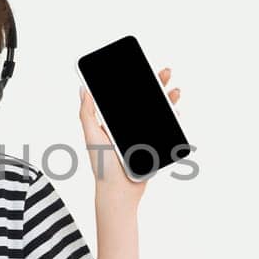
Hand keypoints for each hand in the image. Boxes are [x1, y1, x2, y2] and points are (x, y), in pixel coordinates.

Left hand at [79, 67, 181, 204]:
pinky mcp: (153, 145)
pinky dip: (172, 117)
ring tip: (175, 90)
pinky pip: (165, 128)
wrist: (120, 191)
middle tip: (165, 72)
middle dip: (156, 84)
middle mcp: (127, 125)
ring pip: (158, 111)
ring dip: (168, 98)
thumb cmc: (102, 166)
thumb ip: (87, 113)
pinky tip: (176, 110)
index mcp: (112, 120)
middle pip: (144, 99)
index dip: (134, 80)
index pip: (125, 95)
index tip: (141, 66)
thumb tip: (83, 88)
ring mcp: (142, 135)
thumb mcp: (91, 136)